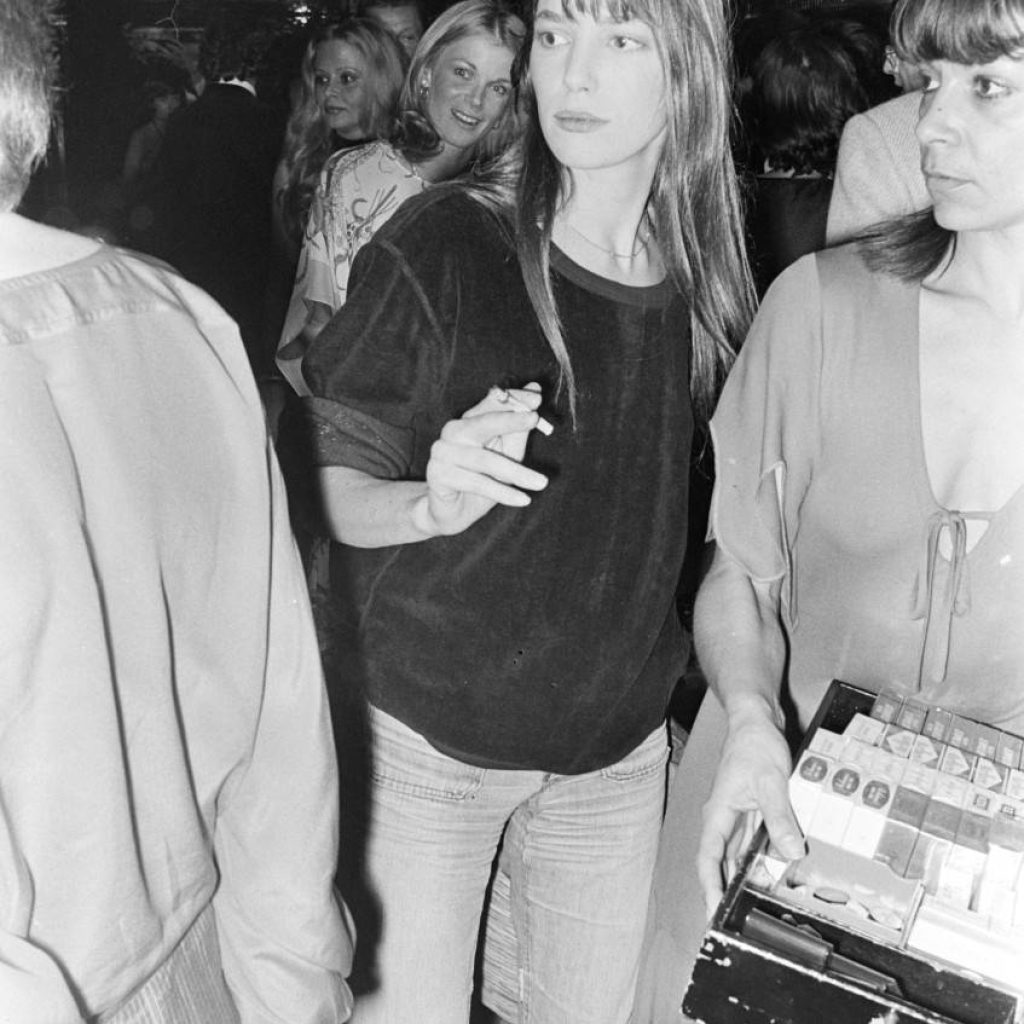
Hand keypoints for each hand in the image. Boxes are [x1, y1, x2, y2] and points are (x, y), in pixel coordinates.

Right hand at [418, 383, 549, 536]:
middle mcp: (453, 431)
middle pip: (483, 422)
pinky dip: (502, 493)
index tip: (537, 399)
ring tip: (542, 483)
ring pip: (485, 460)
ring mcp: (442, 452)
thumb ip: (519, 427)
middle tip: (535, 419)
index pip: (492, 401)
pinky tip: (523, 500)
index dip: (514, 398)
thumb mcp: (507, 454)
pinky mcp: (437, 475)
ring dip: (517, 472)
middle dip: (511, 420)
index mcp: (470, 421)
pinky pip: (476, 483)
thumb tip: (535, 391)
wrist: (454, 513)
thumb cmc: (483, 481)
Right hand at [696, 705, 803, 914]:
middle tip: (733, 921)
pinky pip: (754, 841)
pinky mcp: (751, 811)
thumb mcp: (771, 782)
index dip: (710, 887)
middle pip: (720, 862)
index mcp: (718, 813)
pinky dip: (761, 857)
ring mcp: (737, 816)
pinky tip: (774, 870)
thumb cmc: (754, 745)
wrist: (755, 721)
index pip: (708, 858)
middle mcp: (723, 818)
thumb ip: (780, 817)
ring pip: (738, 854)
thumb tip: (791, 853)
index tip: (714, 912)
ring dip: (743, 876)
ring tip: (752, 904)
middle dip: (724, 891)